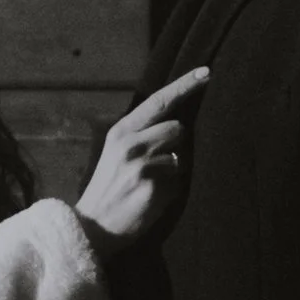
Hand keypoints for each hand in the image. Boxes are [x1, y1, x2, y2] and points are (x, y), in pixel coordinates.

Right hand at [75, 69, 207, 245]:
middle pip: (178, 129)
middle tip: (154, 165)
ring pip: (181, 156)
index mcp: (121, 132)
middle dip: (175, 145)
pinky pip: (178, 183)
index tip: (206, 73)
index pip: (158, 101)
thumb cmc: (109, 188)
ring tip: (149, 184)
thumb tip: (177, 123)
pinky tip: (149, 200)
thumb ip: (142, 134)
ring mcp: (142, 165)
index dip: (184, 85)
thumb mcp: (117, 153)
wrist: (93, 227)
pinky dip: (169, 193)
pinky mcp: (153, 187)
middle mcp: (131, 144)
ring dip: (173, 170)